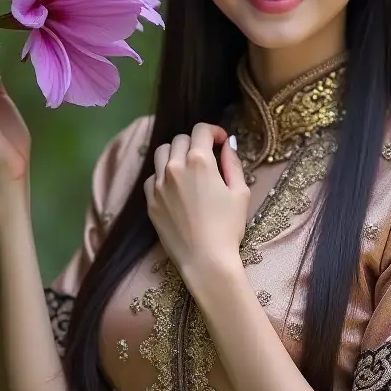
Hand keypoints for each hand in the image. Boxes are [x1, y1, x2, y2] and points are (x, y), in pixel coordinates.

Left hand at [144, 122, 248, 285]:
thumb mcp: (240, 193)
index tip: (221, 141)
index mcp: (199, 161)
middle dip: (195, 142)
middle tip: (207, 155)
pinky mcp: (150, 201)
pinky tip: (175, 187)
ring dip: (175, 153)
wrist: (205, 260)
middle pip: (180, 139)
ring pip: (162, 154)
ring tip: (187, 168)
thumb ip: (233, 164)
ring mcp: (159, 184)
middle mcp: (175, 167)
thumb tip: (228, 147)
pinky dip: (163, 175)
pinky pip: (152, 177)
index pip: (201, 130)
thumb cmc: (228, 227)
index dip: (214, 131)